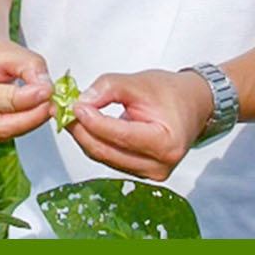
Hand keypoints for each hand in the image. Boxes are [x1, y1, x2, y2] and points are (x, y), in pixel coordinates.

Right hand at [0, 35, 53, 140]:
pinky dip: (22, 123)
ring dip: (30, 120)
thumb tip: (46, 91)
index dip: (25, 99)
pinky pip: (5, 135)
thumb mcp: (8, 49)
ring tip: (44, 101)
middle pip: (1, 126)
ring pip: (6, 134)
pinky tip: (30, 108)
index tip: (47, 91)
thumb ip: (30, 67)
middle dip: (33, 116)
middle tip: (54, 103)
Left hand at [66, 69, 214, 181]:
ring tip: (70, 115)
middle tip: (62, 110)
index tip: (74, 105)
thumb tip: (81, 101)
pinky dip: (94, 141)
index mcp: (166, 144)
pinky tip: (84, 125)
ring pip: (104, 157)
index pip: (120, 136)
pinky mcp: (139, 171)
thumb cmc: (170, 93)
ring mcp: (149, 173)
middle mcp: (159, 166)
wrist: (192, 105)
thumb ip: (109, 88)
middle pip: (107, 151)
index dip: (94, 122)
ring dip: (84, 136)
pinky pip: (109, 158)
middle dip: (82, 130)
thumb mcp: (139, 82)